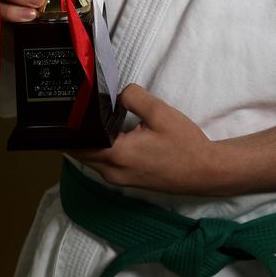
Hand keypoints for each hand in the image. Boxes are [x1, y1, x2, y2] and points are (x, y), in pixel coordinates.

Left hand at [72, 85, 218, 194]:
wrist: (204, 171)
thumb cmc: (183, 143)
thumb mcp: (159, 112)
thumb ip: (133, 97)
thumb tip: (115, 96)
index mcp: (117, 154)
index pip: (79, 143)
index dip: (72, 126)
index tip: (71, 107)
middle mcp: (112, 172)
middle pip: (82, 152)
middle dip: (79, 133)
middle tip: (80, 108)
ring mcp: (119, 180)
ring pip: (92, 159)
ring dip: (91, 142)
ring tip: (94, 118)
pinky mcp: (127, 181)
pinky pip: (104, 164)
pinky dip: (101, 150)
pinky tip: (110, 133)